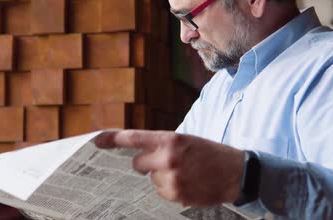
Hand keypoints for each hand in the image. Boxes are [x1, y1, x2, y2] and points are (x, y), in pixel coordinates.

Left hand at [94, 130, 244, 205]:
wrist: (236, 173)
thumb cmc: (210, 153)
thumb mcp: (186, 140)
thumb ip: (163, 144)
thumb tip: (139, 153)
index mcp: (170, 139)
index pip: (134, 138)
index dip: (112, 139)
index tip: (95, 141)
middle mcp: (167, 158)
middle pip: (137, 163)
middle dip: (145, 164)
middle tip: (164, 162)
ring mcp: (170, 178)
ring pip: (151, 179)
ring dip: (161, 177)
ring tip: (185, 173)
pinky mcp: (175, 195)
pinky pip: (161, 192)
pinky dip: (170, 189)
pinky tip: (188, 183)